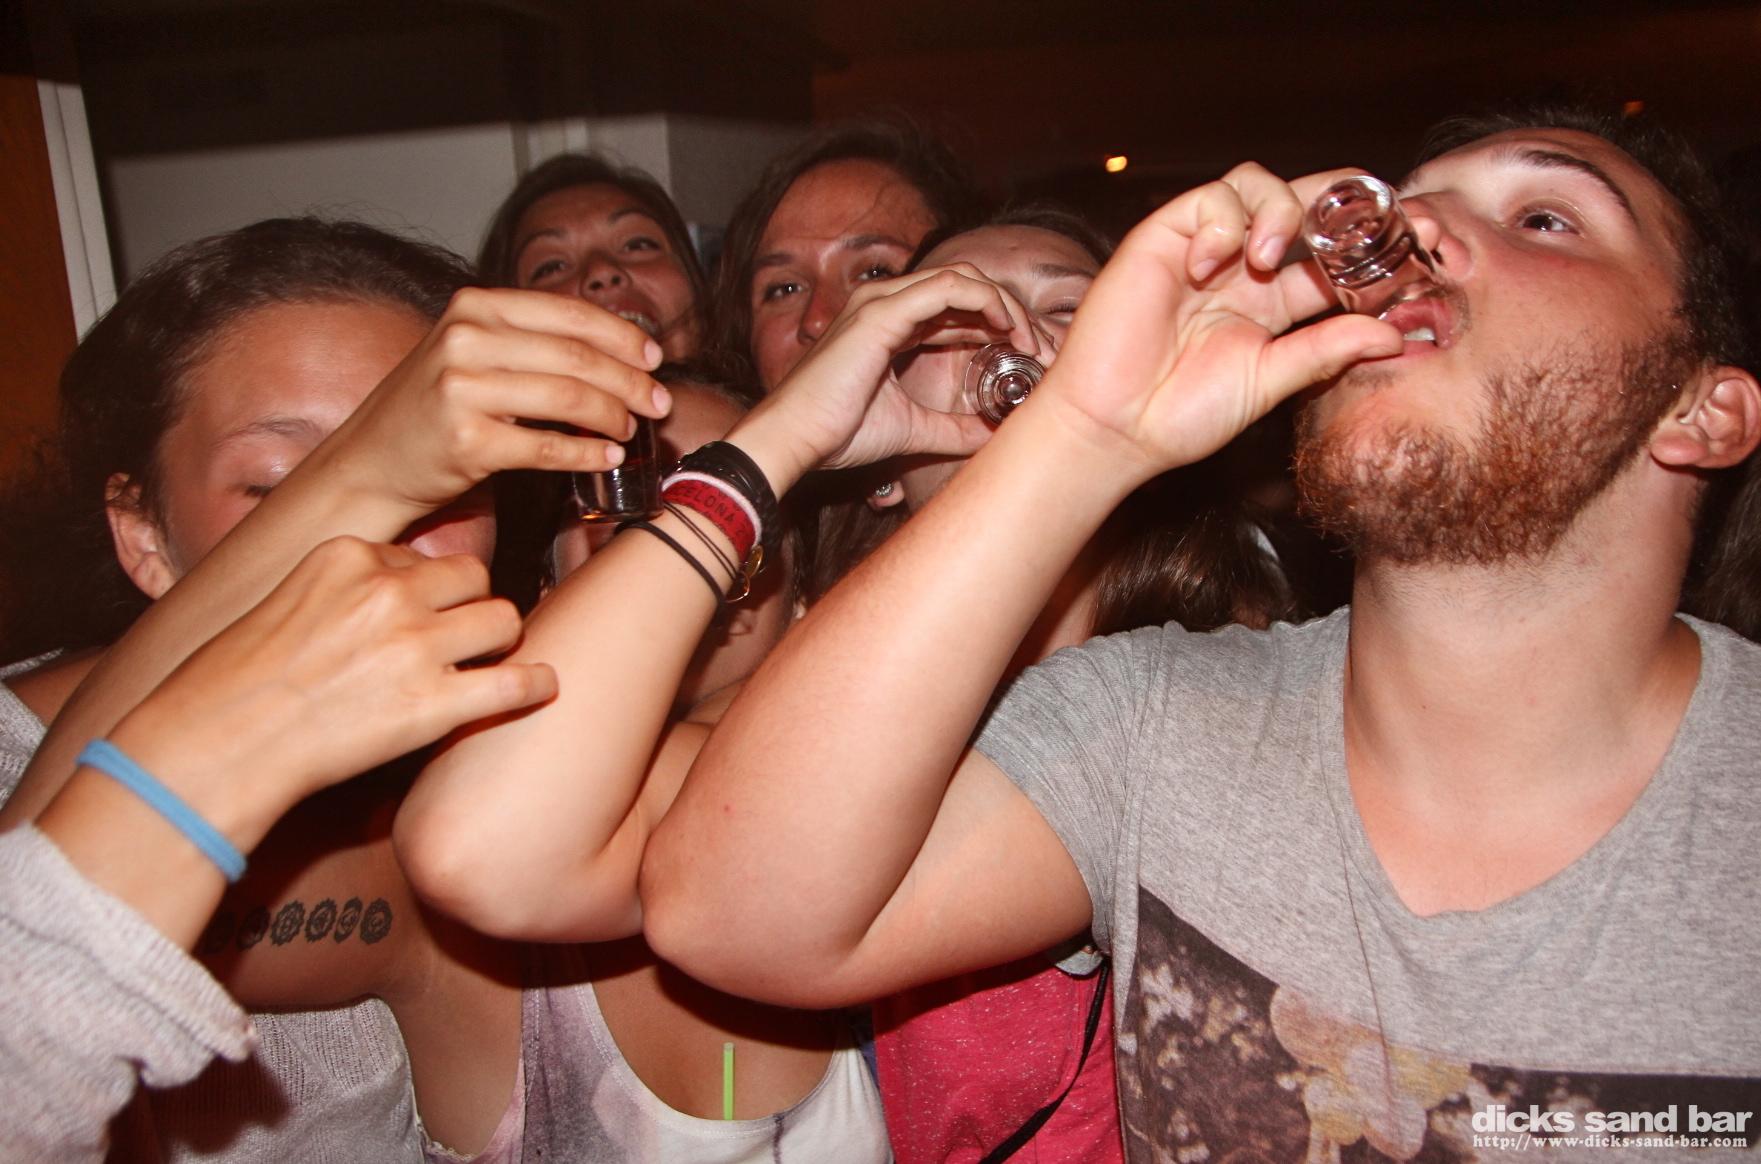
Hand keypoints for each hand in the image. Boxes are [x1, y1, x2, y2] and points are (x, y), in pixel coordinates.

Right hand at [107, 537, 555, 841]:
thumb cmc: (238, 684)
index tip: (421, 613)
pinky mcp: (434, 704)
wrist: (220, 745)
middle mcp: (388, 592)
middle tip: (464, 637)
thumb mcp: (287, 604)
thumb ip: (344, 588)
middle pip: (473, 578)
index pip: (421, 557)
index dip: (427, 589)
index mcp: (349, 558)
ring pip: (503, 620)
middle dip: (472, 606)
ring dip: (501, 642)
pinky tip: (539, 687)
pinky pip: (515, 681)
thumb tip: (392, 586)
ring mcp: (415, 647)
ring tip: (491, 662)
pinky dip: (535, 684)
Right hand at [314, 288, 670, 514]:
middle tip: (659, 402)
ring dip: (614, 416)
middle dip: (630, 381)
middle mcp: (466, 340)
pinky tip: (606, 456)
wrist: (370, 462)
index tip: (654, 358)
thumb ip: (527, 342)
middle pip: (576, 357)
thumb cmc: (430, 408)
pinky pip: (548, 448)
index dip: (621, 337)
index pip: (568, 314)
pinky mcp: (467, 442)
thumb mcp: (469, 352)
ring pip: (569, 399)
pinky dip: (586, 454)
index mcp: (474, 308)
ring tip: (632, 428)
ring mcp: (462, 390)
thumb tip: (616, 352)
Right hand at [735, 265, 1039, 485]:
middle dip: (1009, 311)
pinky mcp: (883, 312)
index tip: (1028, 357)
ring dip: (1005, 304)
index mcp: (892, 326)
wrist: (794, 439)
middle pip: (966, 285)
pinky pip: (950, 287)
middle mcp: (888, 304)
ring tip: (1029, 339)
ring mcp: (884, 302)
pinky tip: (1006, 328)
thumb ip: (951, 429)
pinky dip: (986, 301)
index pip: (957, 308)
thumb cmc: (837, 433)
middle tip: (1039, 347)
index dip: (998, 325)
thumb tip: (990, 439)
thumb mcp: (911, 430)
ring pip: (964, 278)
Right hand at [1033, 164, 1404, 478]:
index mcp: (1273, 303)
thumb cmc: (1180, 414)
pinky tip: (1208, 265)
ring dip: (1278, 209)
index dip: (1372, 241)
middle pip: (1304, 203)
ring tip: (1267, 259)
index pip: (1332, 254)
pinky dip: (1222, 223)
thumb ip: (1326, 351)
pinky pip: (1210, 198)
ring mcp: (1205, 249)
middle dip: (1344, 201)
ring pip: (1259, 183)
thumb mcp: (1270, 381)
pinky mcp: (1164, 236)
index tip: (1418, 242)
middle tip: (1372, 220)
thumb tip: (1393, 334)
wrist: (1115, 427)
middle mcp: (1242, 268)